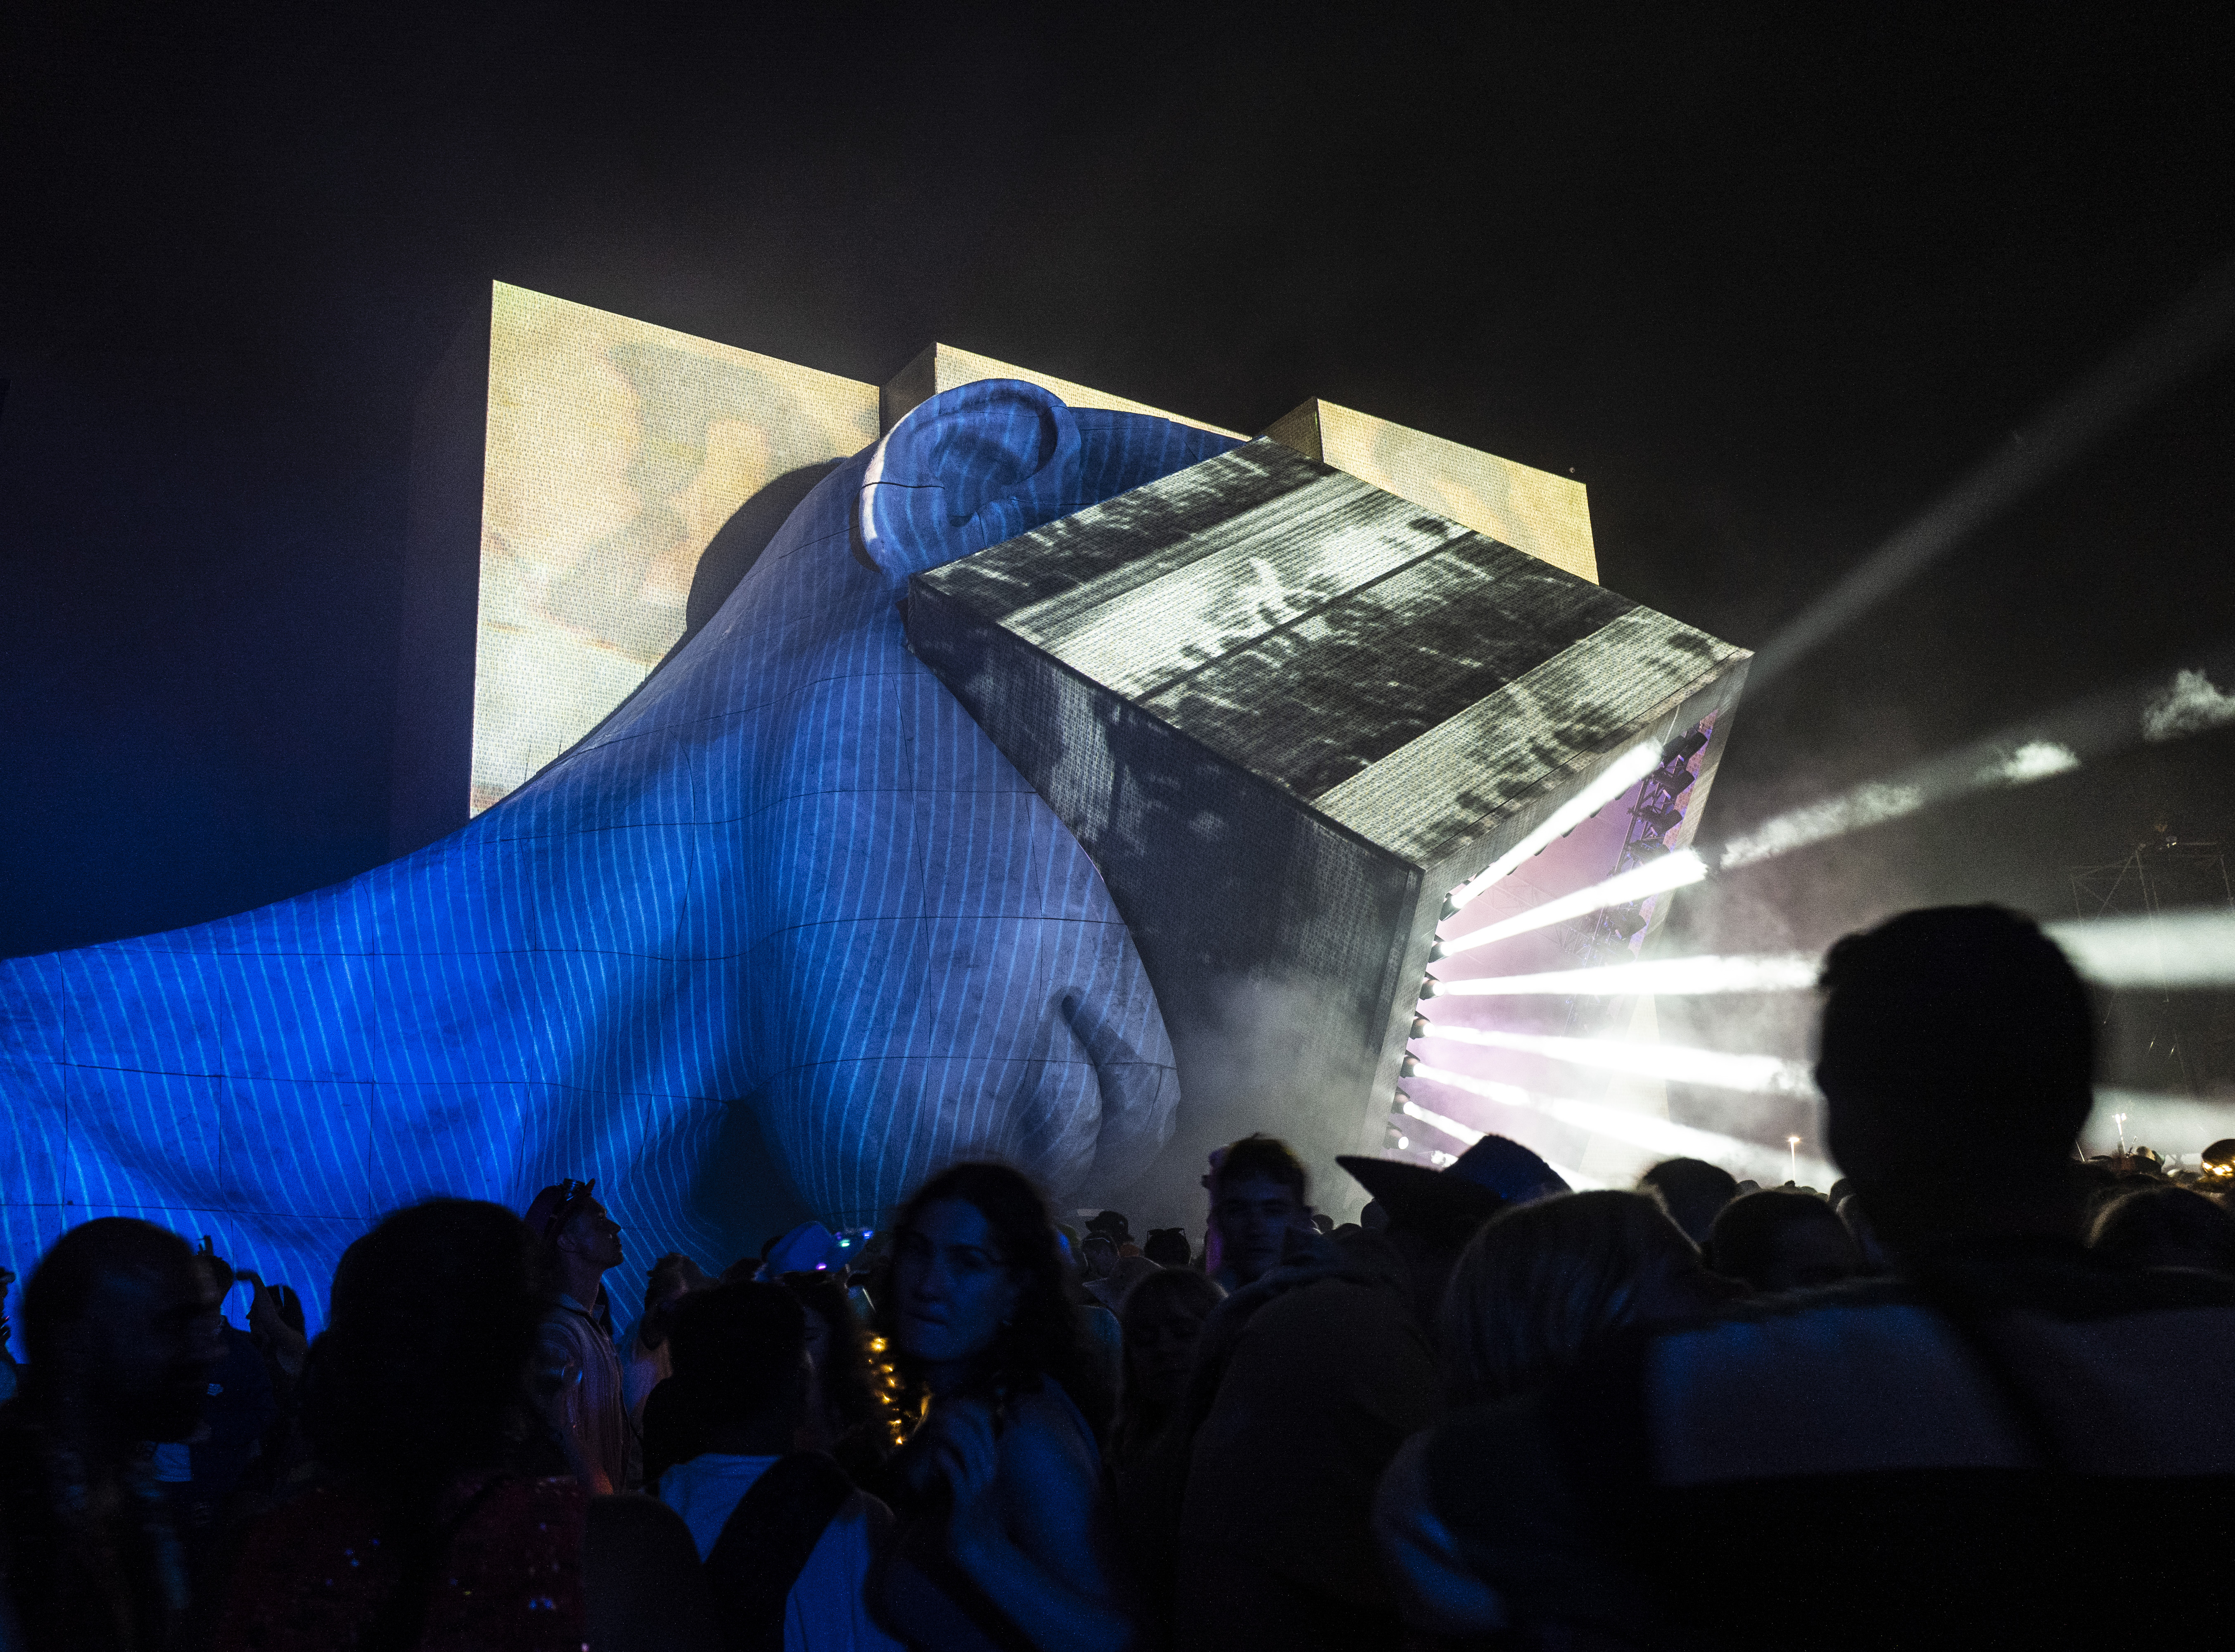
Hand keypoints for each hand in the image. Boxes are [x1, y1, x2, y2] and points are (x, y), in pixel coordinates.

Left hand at [923, 1398, 1005, 1568]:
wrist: (981, 1549)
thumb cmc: (973, 1517)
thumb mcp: (973, 1485)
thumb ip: (966, 1466)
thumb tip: (947, 1447)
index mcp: (992, 1465)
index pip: (985, 1427)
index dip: (968, 1411)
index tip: (951, 1403)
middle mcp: (989, 1471)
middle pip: (977, 1432)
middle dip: (957, 1416)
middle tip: (938, 1411)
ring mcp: (979, 1485)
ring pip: (968, 1448)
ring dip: (950, 1432)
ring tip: (934, 1426)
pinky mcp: (966, 1500)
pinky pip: (956, 1473)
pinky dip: (946, 1459)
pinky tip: (936, 1454)